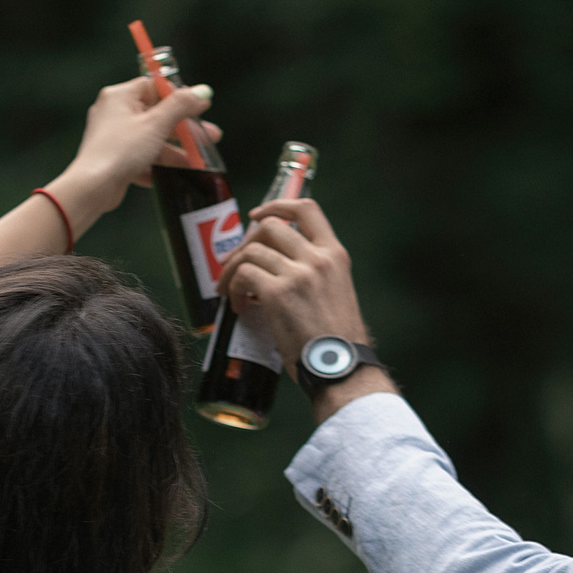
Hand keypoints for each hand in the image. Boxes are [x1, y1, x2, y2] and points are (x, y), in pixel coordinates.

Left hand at [0, 78, 219, 269]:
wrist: (84, 195)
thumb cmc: (114, 159)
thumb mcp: (155, 128)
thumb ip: (182, 110)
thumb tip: (204, 92)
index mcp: (118, 96)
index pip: (156, 84)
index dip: (181, 96)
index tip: (202, 107)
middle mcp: (111, 112)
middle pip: (156, 113)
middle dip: (184, 127)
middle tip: (212, 137)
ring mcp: (109, 139)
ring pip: (151, 139)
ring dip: (176, 150)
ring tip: (201, 161)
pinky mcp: (110, 164)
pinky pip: (142, 159)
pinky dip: (159, 166)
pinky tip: (174, 179)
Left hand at [215, 200, 390, 416]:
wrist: (341, 367)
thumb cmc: (337, 340)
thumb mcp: (336, 292)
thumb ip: (314, 272)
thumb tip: (278, 266)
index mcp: (335, 255)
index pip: (306, 209)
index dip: (277, 205)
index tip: (257, 216)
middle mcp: (317, 258)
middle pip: (269, 226)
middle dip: (245, 243)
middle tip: (235, 265)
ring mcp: (297, 274)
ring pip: (251, 252)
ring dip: (233, 271)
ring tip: (232, 292)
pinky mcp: (278, 294)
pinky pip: (243, 276)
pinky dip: (234, 289)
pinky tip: (239, 306)